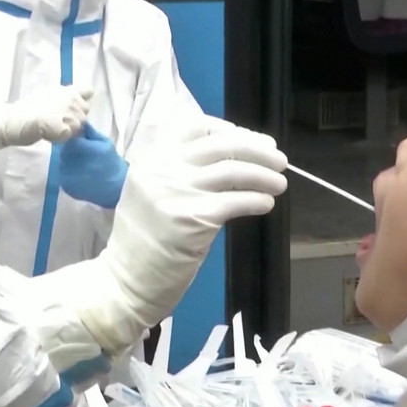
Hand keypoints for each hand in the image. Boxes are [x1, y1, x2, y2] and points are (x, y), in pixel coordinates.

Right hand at [2, 85, 92, 146]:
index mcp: (65, 90)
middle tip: (58, 122)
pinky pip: (69, 136)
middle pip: (85, 112)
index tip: (75, 107)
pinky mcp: (64, 128)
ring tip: (51, 128)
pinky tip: (48, 134)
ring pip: (79, 126)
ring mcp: (68, 113)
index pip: (88, 91)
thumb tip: (76, 103)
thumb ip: (63, 98)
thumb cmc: (26, 110)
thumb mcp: (48, 96)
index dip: (84, 100)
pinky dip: (60, 138)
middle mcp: (70, 99)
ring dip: (68, 130)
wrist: (12, 120)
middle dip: (76, 119)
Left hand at [58, 123, 127, 208]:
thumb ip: (89, 131)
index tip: (79, 142)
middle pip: (63, 151)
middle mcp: (69, 161)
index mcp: (78, 147)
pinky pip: (63, 175)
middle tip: (83, 154)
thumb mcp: (104, 141)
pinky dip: (69, 173)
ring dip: (69, 162)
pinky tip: (80, 174)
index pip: (66, 138)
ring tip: (83, 165)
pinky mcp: (65, 186)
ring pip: (62, 163)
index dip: (72, 139)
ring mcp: (66, 175)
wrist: (116, 186)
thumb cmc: (111, 161)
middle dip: (70, 150)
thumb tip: (79, 121)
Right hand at [77, 115, 287, 352]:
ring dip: (265, 175)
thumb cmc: (144, 241)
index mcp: (152, 157)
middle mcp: (163, 168)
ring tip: (280, 184)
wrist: (125, 280)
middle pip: (223, 145)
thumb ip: (183, 172)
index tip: (257, 142)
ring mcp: (177, 191)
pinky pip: (236, 201)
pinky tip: (266, 204)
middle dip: (259, 149)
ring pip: (234, 171)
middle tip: (281, 161)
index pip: (198, 126)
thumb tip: (237, 158)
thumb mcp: (152, 192)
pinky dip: (257, 200)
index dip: (233, 130)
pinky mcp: (193, 218)